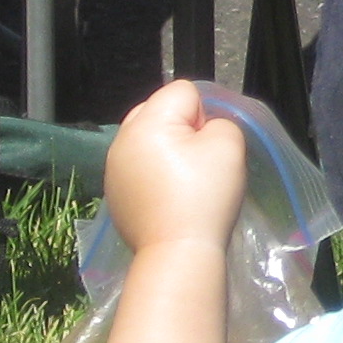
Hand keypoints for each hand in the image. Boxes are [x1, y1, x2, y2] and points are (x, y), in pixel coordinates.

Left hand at [103, 81, 247, 259]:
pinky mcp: (114, 191)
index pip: (183, 90)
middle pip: (158, 110)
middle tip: (198, 161)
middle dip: (181, 127)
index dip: (205, 113)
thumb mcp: (229, 146)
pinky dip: (154, 173)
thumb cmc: (204, 196)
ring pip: (148, 138)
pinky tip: (167, 197)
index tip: (208, 146)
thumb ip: (220, 120)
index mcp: (146, 122)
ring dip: (166, 150)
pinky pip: (139, 165)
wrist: (177, 252)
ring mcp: (113, 166)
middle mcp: (122, 138)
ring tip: (183, 182)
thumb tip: (202, 129)